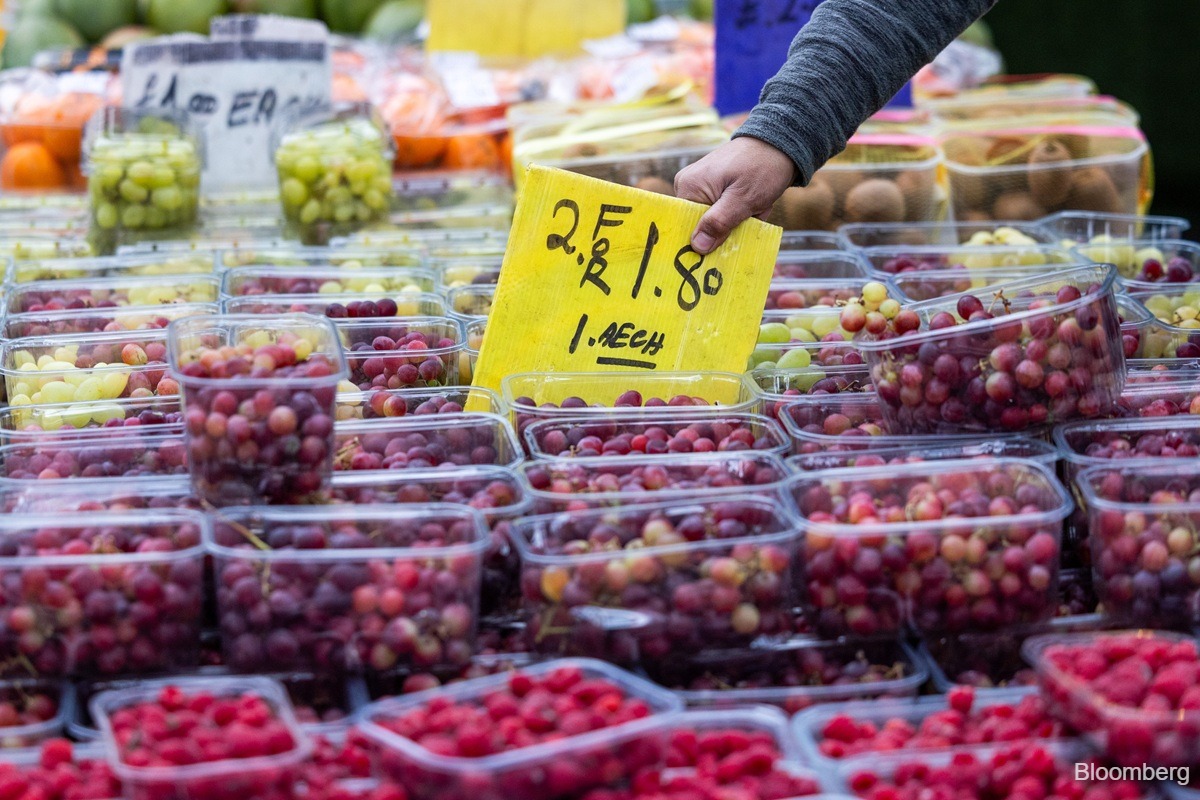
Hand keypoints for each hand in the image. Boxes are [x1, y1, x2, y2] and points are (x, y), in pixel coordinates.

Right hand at [674, 136, 796, 253]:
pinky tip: (754, 203)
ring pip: (717, 221)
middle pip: (703, 226)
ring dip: (740, 220)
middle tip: (751, 214)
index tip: (729, 239)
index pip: (686, 227)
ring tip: (756, 206)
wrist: (780, 145)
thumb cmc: (762, 167)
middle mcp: (689, 186)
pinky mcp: (714, 188)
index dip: (706, 240)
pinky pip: (723, 212)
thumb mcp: (743, 199)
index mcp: (688, 186)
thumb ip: (719, 223)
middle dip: (729, 227)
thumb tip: (697, 247)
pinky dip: (741, 213)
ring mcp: (701, 187)